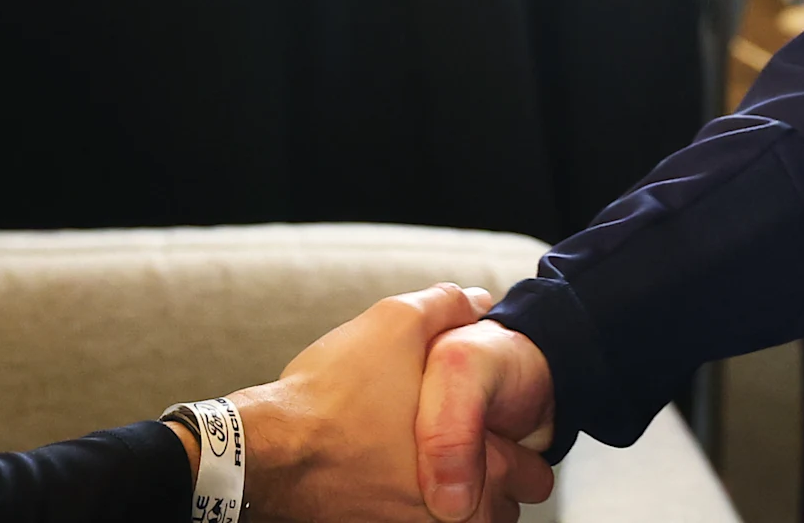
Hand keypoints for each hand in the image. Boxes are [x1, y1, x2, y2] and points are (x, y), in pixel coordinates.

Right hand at [227, 284, 554, 521]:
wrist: (270, 451)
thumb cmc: (334, 393)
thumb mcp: (394, 322)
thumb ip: (448, 306)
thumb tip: (479, 302)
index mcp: (477, 463)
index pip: (533, 473)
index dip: (517, 440)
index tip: (493, 423)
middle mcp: (455, 515)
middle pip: (503, 510)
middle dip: (494, 479)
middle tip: (469, 446)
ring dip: (460, 502)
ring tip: (433, 465)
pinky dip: (416, 511)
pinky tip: (391, 481)